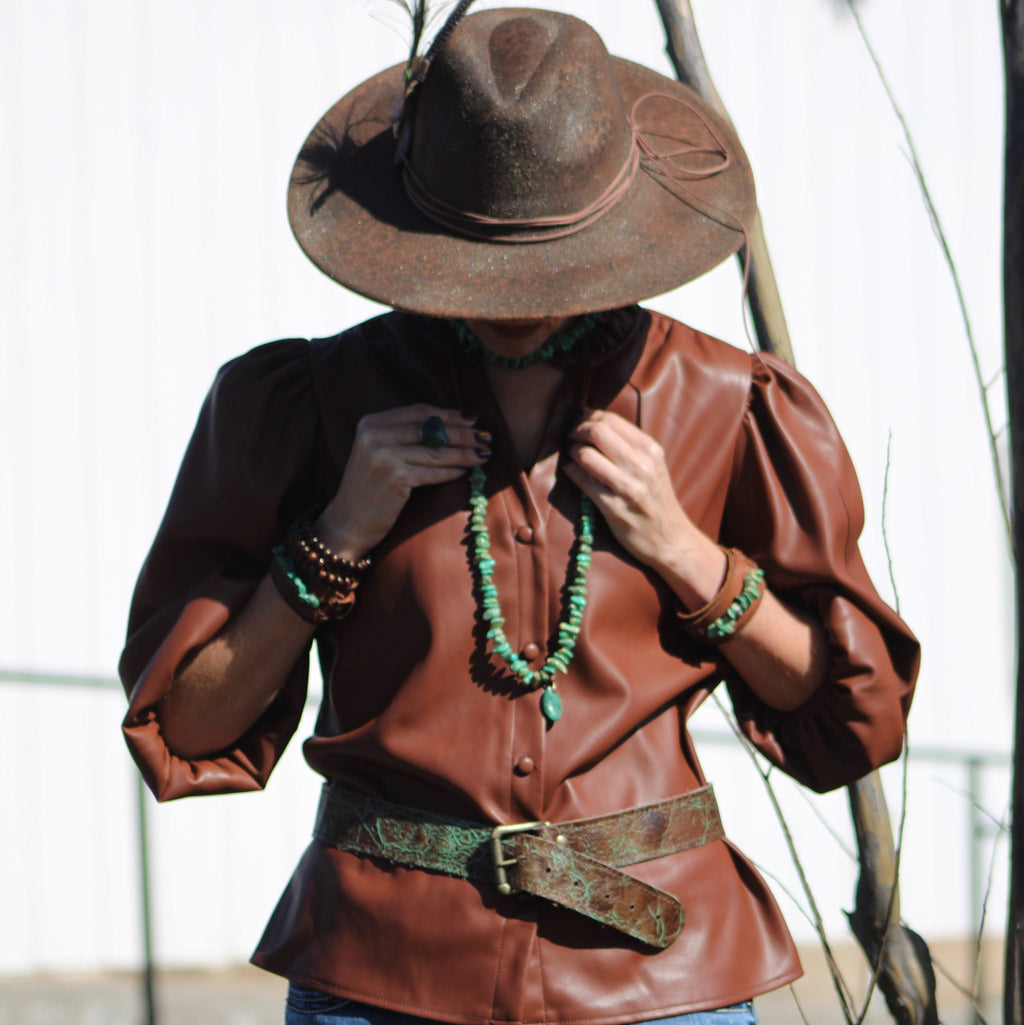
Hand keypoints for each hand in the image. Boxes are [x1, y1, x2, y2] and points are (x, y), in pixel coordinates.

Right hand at [316, 405, 488, 557]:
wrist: (346, 523)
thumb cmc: (369, 489)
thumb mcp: (378, 453)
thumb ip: (404, 436)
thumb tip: (451, 426)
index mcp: (372, 422)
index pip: (419, 412)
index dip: (448, 414)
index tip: (472, 418)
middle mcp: (375, 434)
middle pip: (431, 429)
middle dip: (463, 433)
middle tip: (486, 436)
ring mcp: (384, 454)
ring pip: (436, 451)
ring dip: (464, 453)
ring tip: (484, 454)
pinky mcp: (395, 476)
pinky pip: (433, 472)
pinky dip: (452, 472)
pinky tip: (466, 472)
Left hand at [564, 410, 707, 572]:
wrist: (671, 540)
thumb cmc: (657, 500)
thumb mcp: (653, 465)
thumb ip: (630, 445)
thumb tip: (595, 424)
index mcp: (651, 449)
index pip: (611, 420)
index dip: (588, 417)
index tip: (580, 422)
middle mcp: (641, 465)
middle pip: (596, 431)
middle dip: (577, 431)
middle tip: (571, 437)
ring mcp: (627, 486)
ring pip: (586, 455)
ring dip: (573, 452)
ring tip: (573, 456)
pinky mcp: (613, 507)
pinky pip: (582, 481)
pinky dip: (572, 472)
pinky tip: (573, 471)